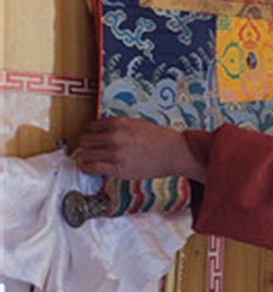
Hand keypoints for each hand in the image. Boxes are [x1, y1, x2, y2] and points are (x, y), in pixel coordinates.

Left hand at [73, 118, 204, 182]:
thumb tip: (100, 132)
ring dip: (83, 156)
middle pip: (84, 140)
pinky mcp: (117, 169)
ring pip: (85, 154)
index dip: (90, 133)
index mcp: (118, 123)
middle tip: (86, 148)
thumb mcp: (135, 123)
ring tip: (84, 159)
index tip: (90, 138)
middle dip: (84, 144)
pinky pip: (92, 168)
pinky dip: (85, 168)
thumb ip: (117, 126)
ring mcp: (114, 153)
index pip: (91, 126)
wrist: (171, 153)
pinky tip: (86, 167)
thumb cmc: (157, 139)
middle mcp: (114, 136)